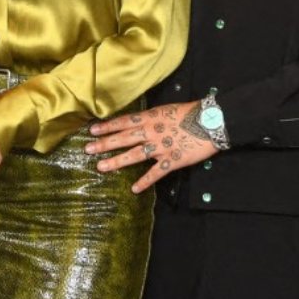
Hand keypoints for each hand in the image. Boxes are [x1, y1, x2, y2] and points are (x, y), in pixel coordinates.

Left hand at [87, 101, 218, 193]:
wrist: (211, 121)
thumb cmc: (190, 113)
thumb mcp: (167, 109)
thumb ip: (151, 117)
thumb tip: (137, 122)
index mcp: (151, 117)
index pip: (124, 122)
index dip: (108, 126)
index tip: (92, 130)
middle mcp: (152, 132)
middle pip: (124, 138)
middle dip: (105, 143)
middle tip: (88, 149)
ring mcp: (161, 147)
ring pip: (135, 155)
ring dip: (117, 161)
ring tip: (101, 167)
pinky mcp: (172, 160)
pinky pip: (156, 173)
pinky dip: (145, 181)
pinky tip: (134, 189)